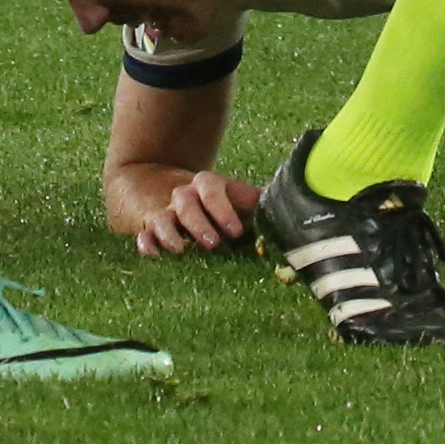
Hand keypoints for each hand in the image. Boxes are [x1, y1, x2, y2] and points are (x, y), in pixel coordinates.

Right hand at [130, 168, 260, 255]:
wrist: (181, 198)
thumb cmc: (225, 208)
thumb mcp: (244, 203)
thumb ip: (265, 206)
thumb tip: (300, 211)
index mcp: (210, 187)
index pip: (213, 188)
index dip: (223, 208)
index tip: (237, 231)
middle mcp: (185, 197)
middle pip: (186, 200)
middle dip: (200, 222)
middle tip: (214, 244)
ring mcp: (166, 214)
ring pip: (162, 217)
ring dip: (172, 233)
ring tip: (182, 251)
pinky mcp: (150, 233)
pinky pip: (143, 236)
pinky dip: (146, 245)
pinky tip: (155, 256)